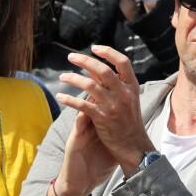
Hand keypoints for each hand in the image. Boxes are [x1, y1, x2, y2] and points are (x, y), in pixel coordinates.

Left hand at [56, 45, 153, 187]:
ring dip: (73, 78)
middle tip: (70, 57)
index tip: (94, 48)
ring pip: (89, 85)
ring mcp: (113, 106)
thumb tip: (94, 68)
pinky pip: (82, 105)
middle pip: (102, 70)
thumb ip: (112, 84)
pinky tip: (60, 96)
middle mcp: (123, 94)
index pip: (122, 62)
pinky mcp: (102, 118)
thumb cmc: (129, 122)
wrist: (134, 147)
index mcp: (132, 86)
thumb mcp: (127, 99)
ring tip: (62, 77)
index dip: (108, 52)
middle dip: (84, 61)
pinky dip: (69, 99)